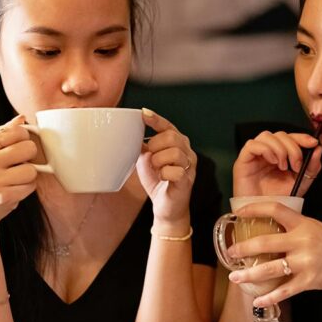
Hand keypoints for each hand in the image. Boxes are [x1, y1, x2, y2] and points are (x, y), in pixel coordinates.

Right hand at [0, 114, 39, 228]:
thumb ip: (3, 134)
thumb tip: (22, 117)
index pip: (18, 132)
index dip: (24, 140)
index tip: (17, 149)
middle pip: (29, 148)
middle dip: (29, 157)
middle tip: (18, 165)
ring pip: (32, 169)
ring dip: (28, 176)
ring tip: (13, 180)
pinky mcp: (4, 197)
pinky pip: (31, 186)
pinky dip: (26, 189)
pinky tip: (13, 191)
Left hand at [137, 108, 195, 224]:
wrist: (166, 207)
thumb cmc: (158, 182)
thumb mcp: (147, 160)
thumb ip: (143, 146)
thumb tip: (132, 134)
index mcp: (178, 144)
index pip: (168, 126)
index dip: (156, 119)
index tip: (143, 114)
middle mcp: (187, 152)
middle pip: (172, 136)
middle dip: (156, 145)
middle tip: (151, 157)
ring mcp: (189, 166)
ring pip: (174, 153)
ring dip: (159, 161)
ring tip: (157, 169)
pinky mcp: (187, 180)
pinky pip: (175, 170)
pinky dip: (164, 174)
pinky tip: (163, 178)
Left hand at [224, 201, 321, 307]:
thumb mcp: (317, 228)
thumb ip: (296, 228)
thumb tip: (270, 229)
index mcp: (304, 223)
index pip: (275, 209)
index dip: (254, 208)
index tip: (238, 213)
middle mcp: (303, 240)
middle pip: (265, 242)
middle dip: (243, 248)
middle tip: (230, 252)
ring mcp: (306, 261)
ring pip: (270, 269)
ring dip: (249, 274)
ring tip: (234, 277)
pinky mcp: (310, 280)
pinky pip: (285, 290)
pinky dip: (269, 297)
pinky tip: (258, 299)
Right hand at [232, 130, 321, 197]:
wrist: (263, 217)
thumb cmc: (278, 200)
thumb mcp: (300, 183)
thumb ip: (311, 168)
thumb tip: (318, 149)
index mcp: (280, 155)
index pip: (290, 137)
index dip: (301, 137)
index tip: (313, 143)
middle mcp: (267, 152)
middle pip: (280, 135)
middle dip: (293, 147)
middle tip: (296, 165)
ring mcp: (254, 155)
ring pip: (266, 136)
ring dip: (280, 148)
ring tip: (283, 166)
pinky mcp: (243, 161)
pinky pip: (252, 145)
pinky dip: (266, 150)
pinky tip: (273, 162)